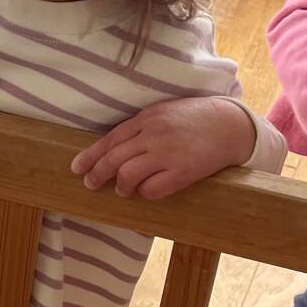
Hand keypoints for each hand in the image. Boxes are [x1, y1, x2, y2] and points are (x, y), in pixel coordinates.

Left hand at [70, 96, 254, 199]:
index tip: (77, 168)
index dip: (91, 156)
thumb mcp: (163, 113)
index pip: (110, 140)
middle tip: (91, 184)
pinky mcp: (184, 172)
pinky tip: (146, 191)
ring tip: (123, 190)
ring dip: (121, 186)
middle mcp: (154, 135)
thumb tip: (113, 148)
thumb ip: (139, 128)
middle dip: (97, 174)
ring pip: (128, 175)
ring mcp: (168, 154)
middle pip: (114, 159)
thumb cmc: (194, 118)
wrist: (229, 124)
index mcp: (147, 119)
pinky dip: (145, 193)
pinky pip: (153, 189)